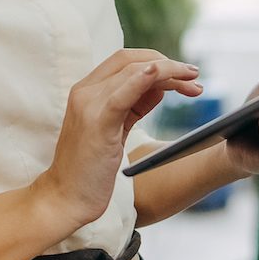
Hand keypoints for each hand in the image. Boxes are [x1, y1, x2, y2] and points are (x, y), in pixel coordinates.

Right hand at [33, 49, 202, 230]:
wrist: (65, 199)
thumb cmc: (89, 170)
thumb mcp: (115, 130)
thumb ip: (134, 104)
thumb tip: (161, 85)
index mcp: (88, 91)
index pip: (125, 60)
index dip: (157, 60)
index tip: (184, 73)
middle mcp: (85, 92)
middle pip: (130, 60)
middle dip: (167, 63)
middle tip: (194, 75)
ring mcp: (89, 105)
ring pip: (132, 71)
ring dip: (168, 71)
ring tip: (193, 83)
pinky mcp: (97, 124)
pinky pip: (122, 94)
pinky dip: (143, 79)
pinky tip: (161, 74)